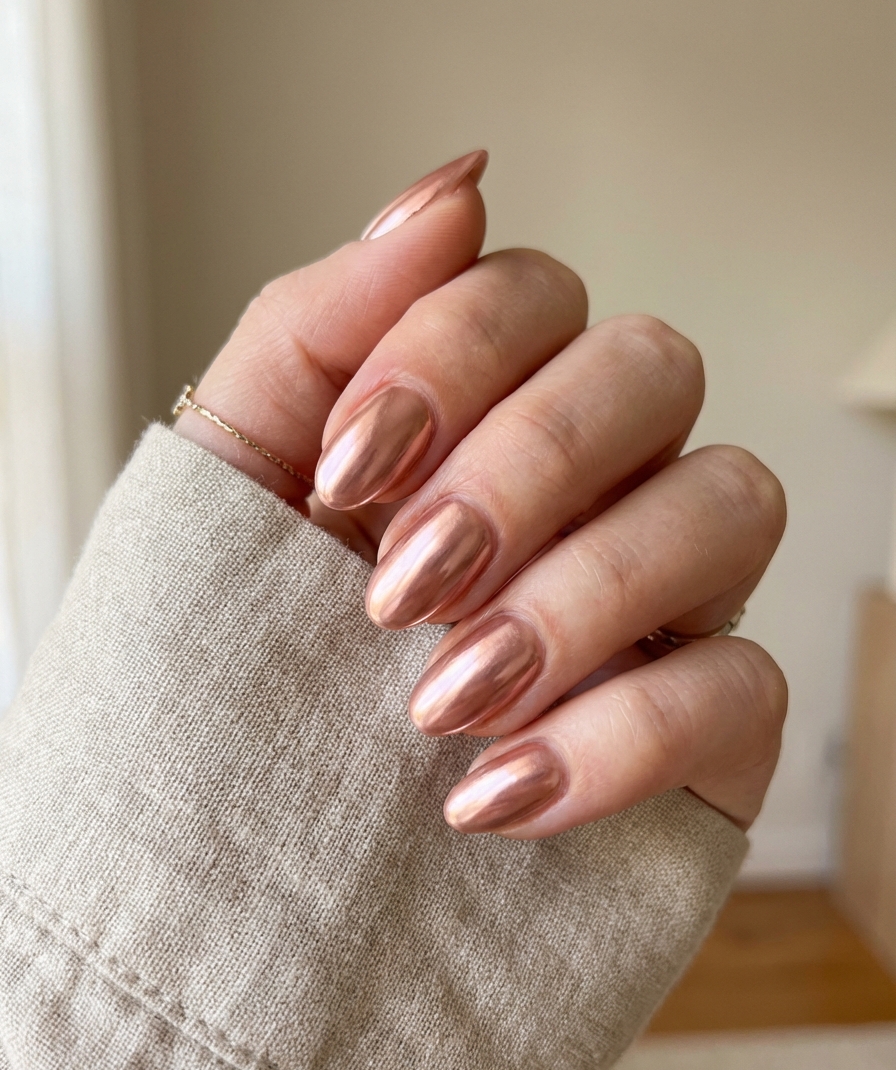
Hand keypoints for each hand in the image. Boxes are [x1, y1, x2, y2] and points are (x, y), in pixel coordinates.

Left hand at [175, 151, 786, 838]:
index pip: (532, 291)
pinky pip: (746, 682)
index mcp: (477, 416)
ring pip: (730, 500)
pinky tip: (493, 795)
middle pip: (652, 366)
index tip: (350, 469)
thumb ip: (320, 327)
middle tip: (405, 585)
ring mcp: (663, 598)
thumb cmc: (234, 675)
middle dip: (527, 465)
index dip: (451, 354)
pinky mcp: (710, 726)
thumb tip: (452, 190)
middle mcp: (590, 484)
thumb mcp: (232, 489)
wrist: (247, 880)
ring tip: (447, 696)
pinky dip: (619, 735)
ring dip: (582, 593)